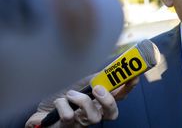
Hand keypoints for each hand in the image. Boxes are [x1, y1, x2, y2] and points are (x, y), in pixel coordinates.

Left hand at [25, 76, 139, 126]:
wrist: (39, 108)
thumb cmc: (61, 95)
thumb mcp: (80, 82)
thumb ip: (95, 78)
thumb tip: (109, 69)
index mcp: (100, 101)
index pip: (120, 96)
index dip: (129, 86)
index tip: (133, 75)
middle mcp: (95, 113)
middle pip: (112, 113)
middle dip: (108, 100)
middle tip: (98, 89)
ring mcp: (82, 122)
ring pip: (93, 117)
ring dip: (81, 101)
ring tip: (70, 94)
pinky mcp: (69, 127)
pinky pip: (70, 117)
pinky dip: (62, 105)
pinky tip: (57, 103)